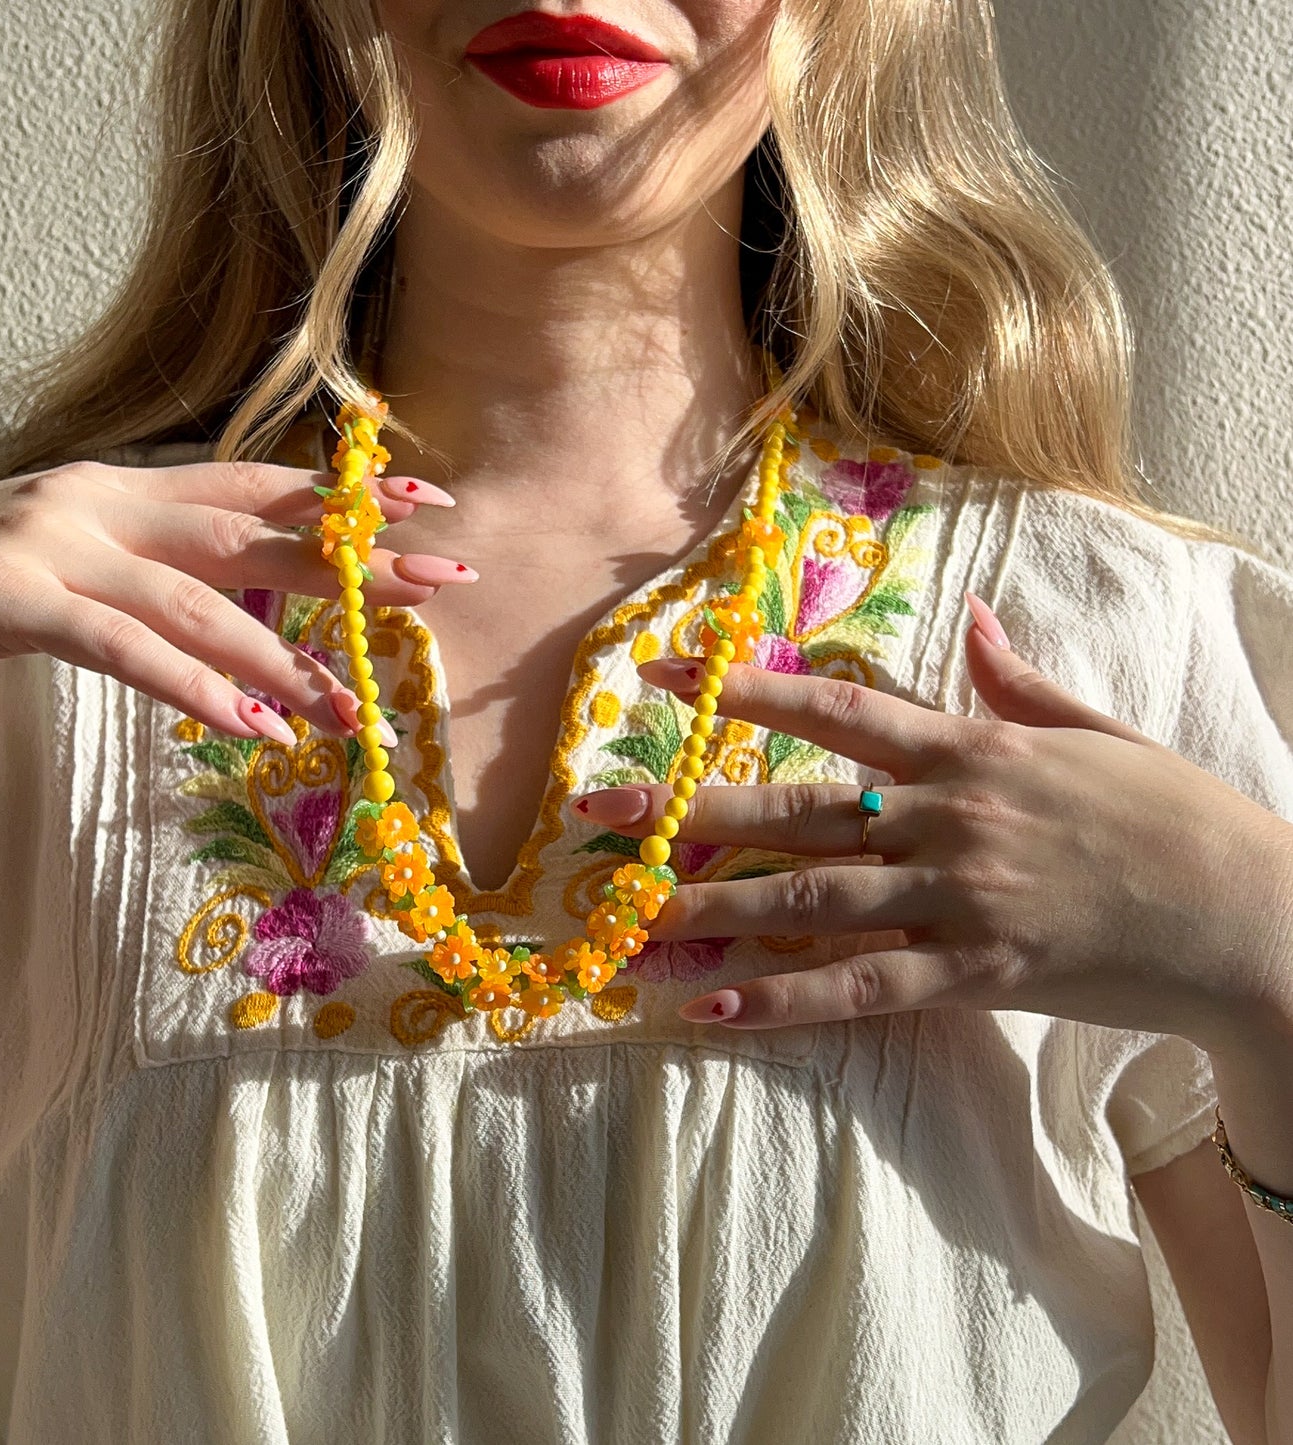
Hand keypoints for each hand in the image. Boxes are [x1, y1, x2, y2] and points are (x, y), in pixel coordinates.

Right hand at [0, 459, 473, 741]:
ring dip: (286, 659)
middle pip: (249, 531)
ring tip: (353, 712)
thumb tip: (245, 617)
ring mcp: (47, 542)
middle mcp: (94, 499)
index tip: (428, 500)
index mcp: (116, 488)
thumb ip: (148, 573)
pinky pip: (119, 646)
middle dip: (352, 561)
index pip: (251, 485)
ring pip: (197, 599)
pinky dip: (193, 687)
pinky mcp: (1, 597)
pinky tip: (252, 725)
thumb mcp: (64, 564)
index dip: (341, 495)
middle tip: (444, 584)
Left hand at [579, 595, 1292, 1054]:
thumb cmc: (1172, 814)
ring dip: (710, 909)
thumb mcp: (1096, 727)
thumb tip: (974, 619)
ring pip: (810, 901)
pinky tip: (712, 1012)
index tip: (664, 679)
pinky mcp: (976, 974)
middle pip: (794, 809)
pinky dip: (785, 1003)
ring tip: (626, 918)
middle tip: (595, 810)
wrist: (1251, 915)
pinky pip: (864, 989)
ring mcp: (957, 898)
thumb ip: (1018, 679)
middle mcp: (947, 816)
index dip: (744, 689)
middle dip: (685, 809)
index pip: (835, 708)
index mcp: (971, 747)